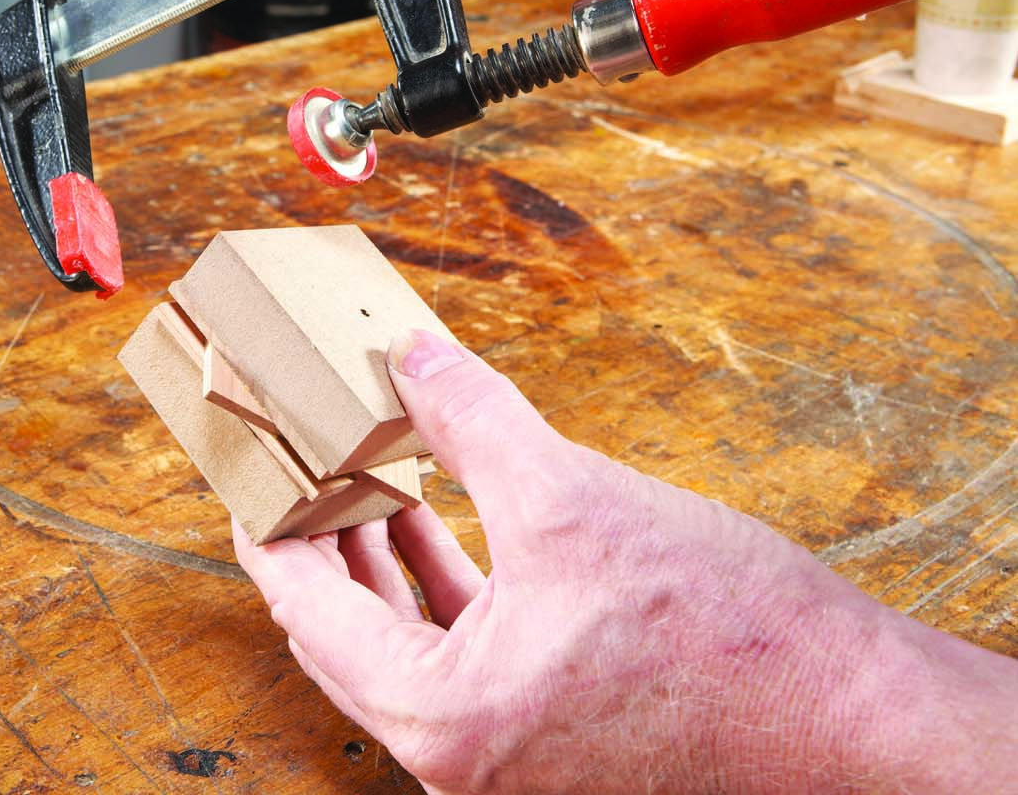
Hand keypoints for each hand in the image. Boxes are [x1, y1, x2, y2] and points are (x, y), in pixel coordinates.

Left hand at [233, 329, 1017, 792]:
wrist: (855, 725)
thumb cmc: (730, 638)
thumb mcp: (574, 498)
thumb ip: (470, 418)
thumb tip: (408, 353)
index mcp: (443, 717)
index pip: (306, 612)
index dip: (268, 526)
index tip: (251, 470)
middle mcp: (460, 756)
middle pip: (344, 634)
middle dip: (319, 538)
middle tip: (297, 463)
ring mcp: (502, 758)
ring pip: (402, 646)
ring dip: (379, 557)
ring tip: (362, 475)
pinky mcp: (545, 741)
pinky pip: (459, 657)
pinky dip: (439, 586)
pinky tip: (436, 519)